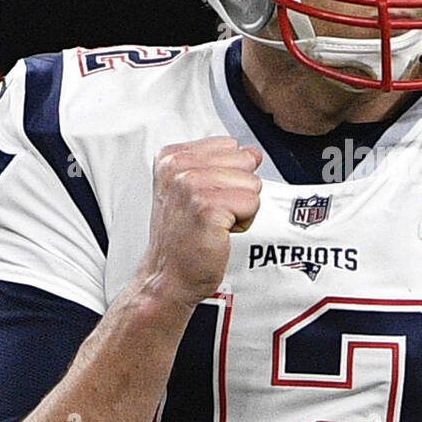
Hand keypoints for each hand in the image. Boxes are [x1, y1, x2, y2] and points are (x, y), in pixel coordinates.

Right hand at [138, 136, 262, 307]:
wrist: (168, 276)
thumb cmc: (181, 238)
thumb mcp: (192, 189)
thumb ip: (221, 164)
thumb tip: (253, 152)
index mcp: (172, 157)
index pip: (229, 145)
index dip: (227, 174)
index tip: (204, 197)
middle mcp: (178, 167)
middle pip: (244, 160)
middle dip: (237, 189)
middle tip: (211, 212)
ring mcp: (191, 185)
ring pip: (252, 182)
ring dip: (241, 208)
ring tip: (214, 222)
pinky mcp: (208, 207)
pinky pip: (252, 203)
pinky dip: (243, 222)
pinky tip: (219, 232)